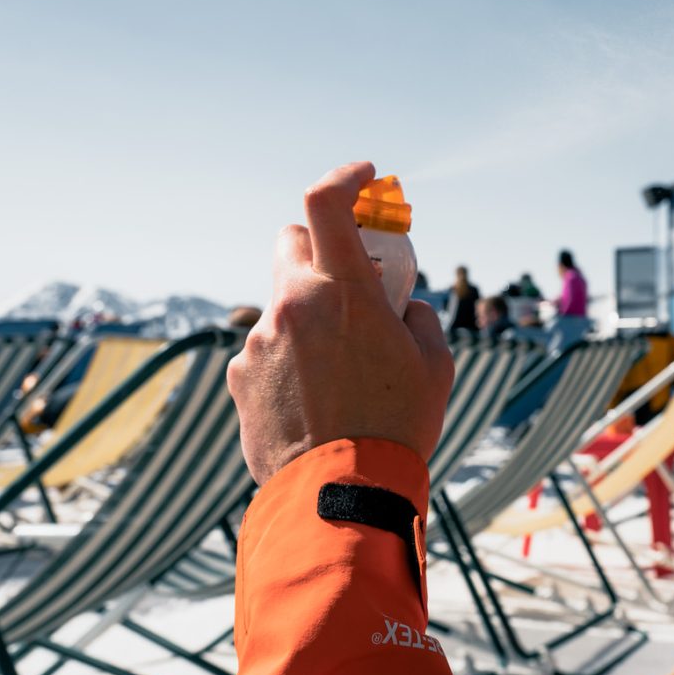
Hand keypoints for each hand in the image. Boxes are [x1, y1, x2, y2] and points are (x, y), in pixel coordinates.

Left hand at [228, 162, 454, 485]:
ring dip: (308, 319)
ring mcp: (258, 342)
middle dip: (319, 250)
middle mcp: (292, 306)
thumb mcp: (434, 365)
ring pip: (282, 306)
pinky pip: (266, 352)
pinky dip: (290, 362)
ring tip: (341, 373)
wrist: (340, 496)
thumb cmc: (397, 427)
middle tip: (349, 281)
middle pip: (291, 241)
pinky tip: (315, 402)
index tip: (366, 178)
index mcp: (344, 292)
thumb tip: (400, 305)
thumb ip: (416, 318)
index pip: (326, 202)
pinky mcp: (239, 378)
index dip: (346, 178)